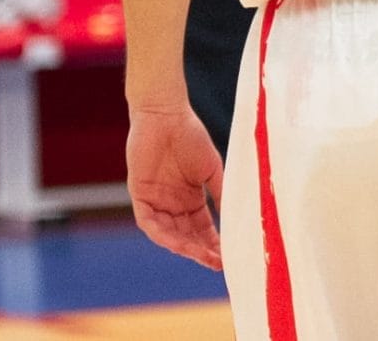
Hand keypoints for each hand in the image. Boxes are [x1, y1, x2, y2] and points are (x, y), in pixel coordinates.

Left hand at [127, 103, 224, 269]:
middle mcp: (173, 205)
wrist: (166, 115)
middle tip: (217, 262)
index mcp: (191, 199)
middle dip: (201, 251)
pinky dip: (162, 234)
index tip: (228, 257)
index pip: (203, 229)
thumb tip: (237, 218)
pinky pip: (149, 222)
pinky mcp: (140, 195)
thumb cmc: (191, 137)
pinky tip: (177, 242)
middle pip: (187, 236)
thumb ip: (221, 193)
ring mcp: (156, 202)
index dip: (214, 244)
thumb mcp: (212, 169)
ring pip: (169, 234)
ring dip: (185, 247)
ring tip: (201, 256)